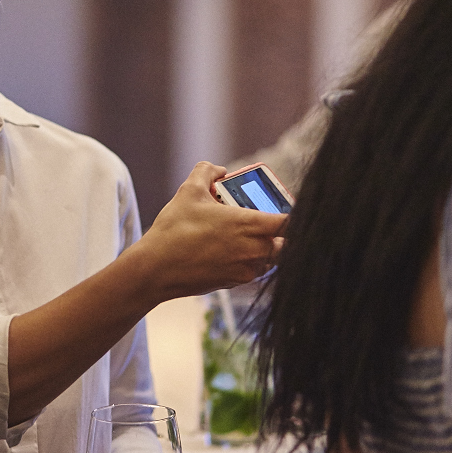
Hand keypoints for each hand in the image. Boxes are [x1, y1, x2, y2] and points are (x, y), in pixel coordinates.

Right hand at [137, 162, 285, 299]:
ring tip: (245, 237)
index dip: (295, 217)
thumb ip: (206, 172)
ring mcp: (246, 269)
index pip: (290, 223)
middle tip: (266, 222)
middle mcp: (253, 249)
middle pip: (287, 245)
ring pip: (272, 259)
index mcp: (248, 224)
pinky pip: (255, 271)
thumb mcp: (188, 192)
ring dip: (266, 248)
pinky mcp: (236, 283)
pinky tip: (230, 251)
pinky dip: (250, 261)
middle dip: (281, 234)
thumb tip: (218, 169)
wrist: (156, 269)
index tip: (287, 210)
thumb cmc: (174, 232)